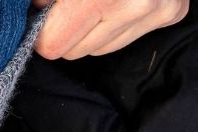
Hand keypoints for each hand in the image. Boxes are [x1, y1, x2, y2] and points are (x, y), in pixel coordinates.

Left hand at [33, 0, 188, 58]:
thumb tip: (35, 11)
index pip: (52, 45)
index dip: (42, 27)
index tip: (46, 10)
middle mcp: (135, 6)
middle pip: (73, 52)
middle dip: (66, 29)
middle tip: (73, 2)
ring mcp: (157, 11)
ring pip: (99, 48)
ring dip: (91, 27)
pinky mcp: (172, 13)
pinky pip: (126, 38)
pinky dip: (117, 22)